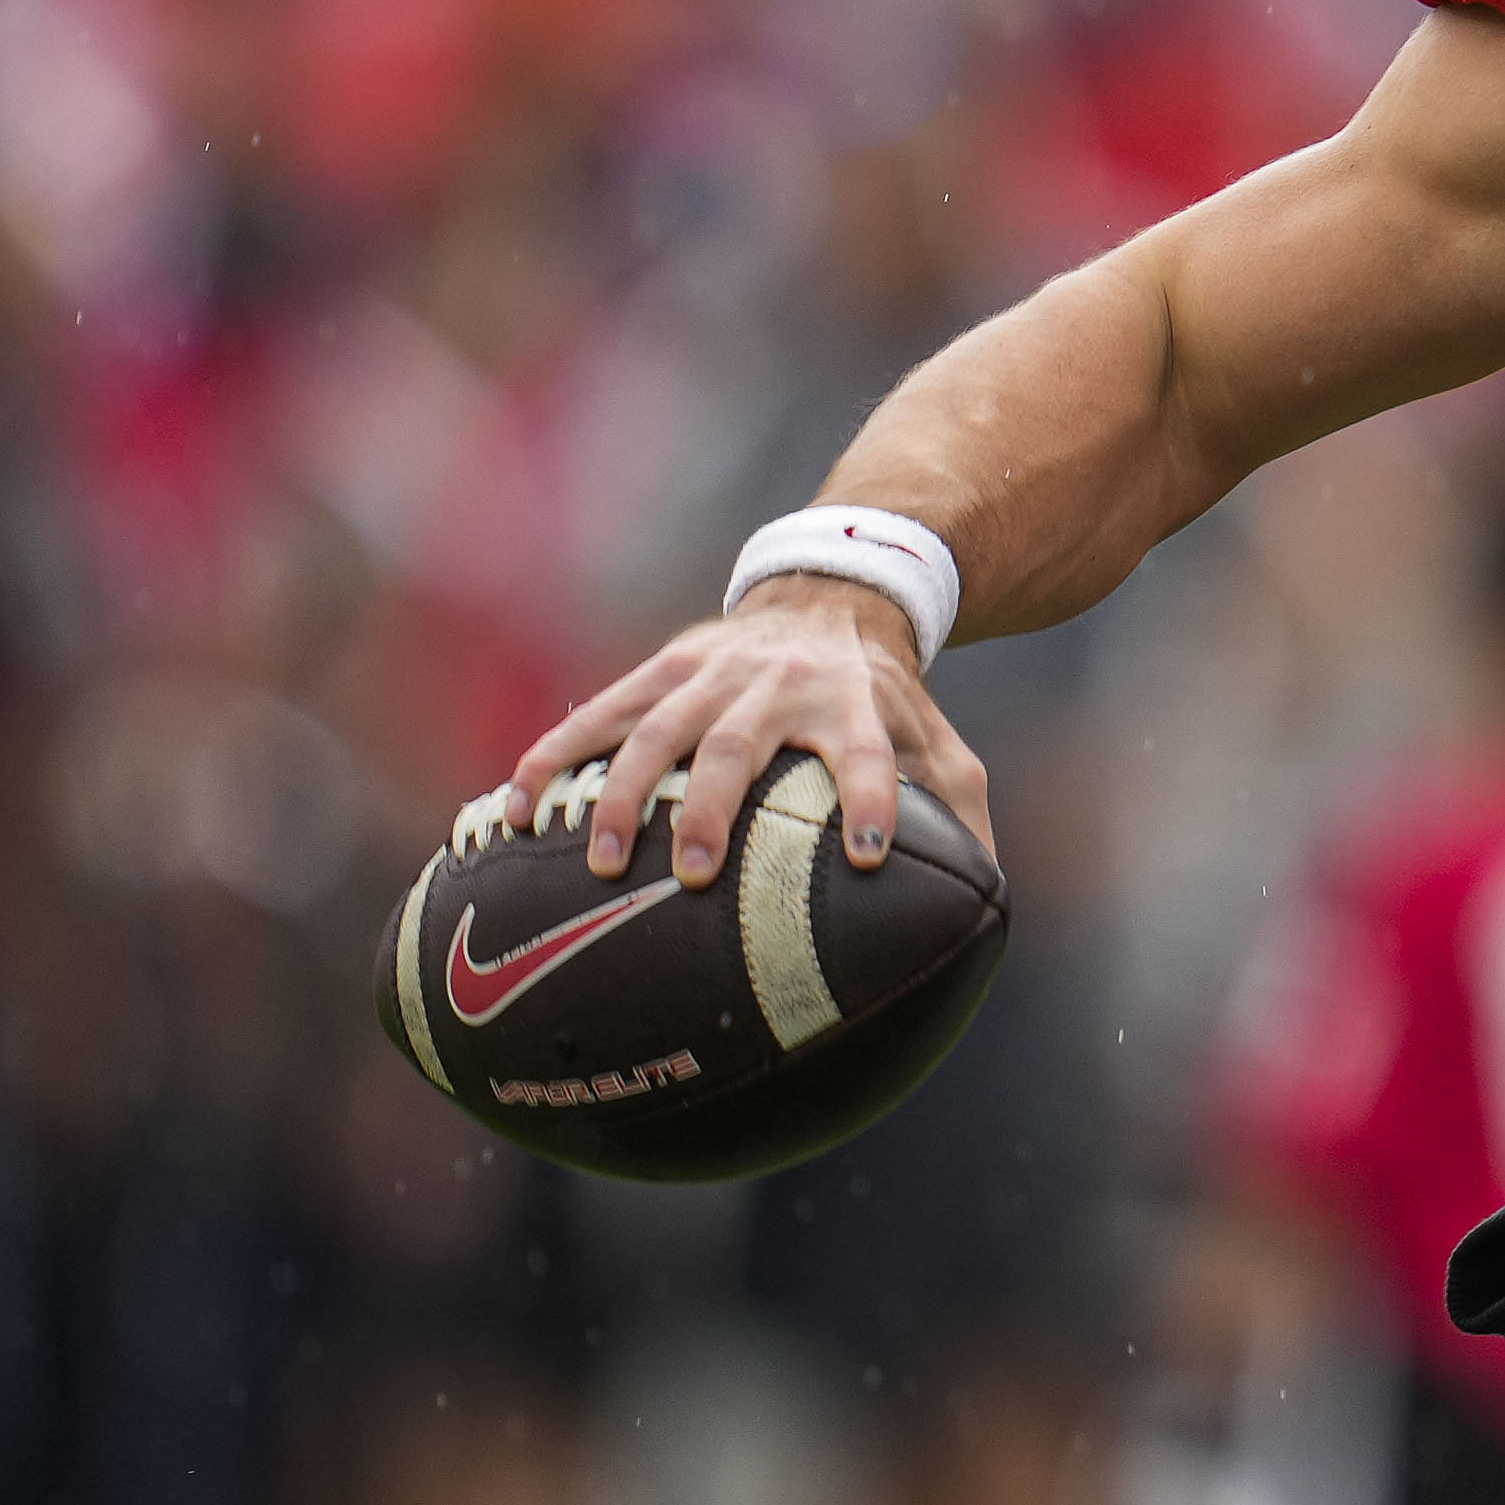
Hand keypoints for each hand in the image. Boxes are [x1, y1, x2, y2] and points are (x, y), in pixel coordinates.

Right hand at [499, 577, 987, 885]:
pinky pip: (602, 711)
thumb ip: (961, 813)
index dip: (870, 798)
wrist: (832, 597)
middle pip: (740, 747)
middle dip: (712, 810)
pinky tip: (516, 803)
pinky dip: (555, 753)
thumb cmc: (887, 697)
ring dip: (620, 792)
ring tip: (594, 859)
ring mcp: (717, 673)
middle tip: (689, 876)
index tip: (866, 856)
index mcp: (857, 706)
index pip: (872, 754)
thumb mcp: (937, 741)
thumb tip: (988, 907)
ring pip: (659, 729)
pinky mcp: (666, 667)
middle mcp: (784, 687)